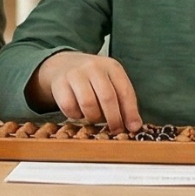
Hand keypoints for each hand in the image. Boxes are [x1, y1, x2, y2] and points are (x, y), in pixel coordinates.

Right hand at [27, 52, 141, 130]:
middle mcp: (94, 67)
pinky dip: (76, 115)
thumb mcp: (111, 83)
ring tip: (94, 117)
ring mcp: (75, 74)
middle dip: (113, 118)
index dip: (130, 112)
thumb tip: (134, 126)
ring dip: (93, 117)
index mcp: (112, 66)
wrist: (63, 65)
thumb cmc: (92, 79)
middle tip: (115, 130)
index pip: (125, 91)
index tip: (133, 128)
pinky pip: (70, 107)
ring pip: (88, 104)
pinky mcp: (59, 83)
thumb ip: (124, 102)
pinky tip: (79, 112)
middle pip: (107, 97)